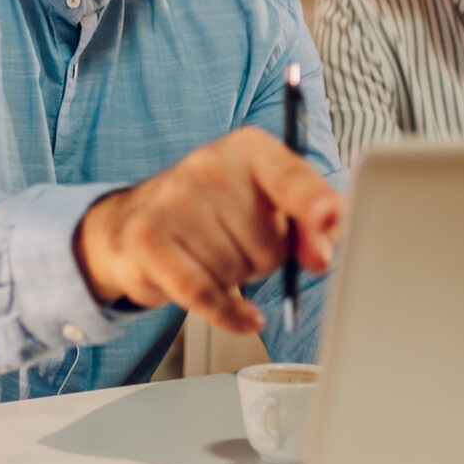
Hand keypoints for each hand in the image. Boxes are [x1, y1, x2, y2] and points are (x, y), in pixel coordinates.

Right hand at [72, 127, 341, 335]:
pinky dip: (227, 313)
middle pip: (268, 243)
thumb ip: (309, 226)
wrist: (133, 223)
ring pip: (235, 271)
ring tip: (217, 259)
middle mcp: (208, 164)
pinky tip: (240, 315)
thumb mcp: (269, 208)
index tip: (331, 216)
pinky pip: (202, 294)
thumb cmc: (216, 215)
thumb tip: (320, 256)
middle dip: (264, 260)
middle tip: (242, 246)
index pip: (289, 177)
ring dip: (235, 280)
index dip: (313, 200)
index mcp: (249, 148)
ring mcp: (172, 199)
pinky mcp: (146, 238)